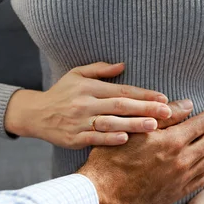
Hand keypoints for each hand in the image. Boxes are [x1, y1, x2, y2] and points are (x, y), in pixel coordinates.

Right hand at [4, 62, 171, 148]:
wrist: (35, 114)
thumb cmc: (61, 93)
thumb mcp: (77, 74)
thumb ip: (100, 69)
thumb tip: (123, 65)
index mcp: (89, 87)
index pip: (122, 90)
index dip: (143, 94)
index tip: (163, 98)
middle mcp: (85, 103)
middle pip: (120, 106)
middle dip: (146, 109)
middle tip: (168, 112)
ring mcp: (80, 121)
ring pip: (110, 122)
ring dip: (133, 124)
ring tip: (154, 127)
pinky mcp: (74, 138)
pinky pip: (95, 138)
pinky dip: (110, 138)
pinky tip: (127, 138)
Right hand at [78, 102, 203, 203]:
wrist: (104, 195)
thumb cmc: (112, 159)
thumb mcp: (134, 130)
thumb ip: (164, 117)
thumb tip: (188, 105)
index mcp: (172, 142)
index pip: (201, 124)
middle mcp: (182, 161)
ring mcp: (181, 179)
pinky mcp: (177, 193)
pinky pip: (202, 178)